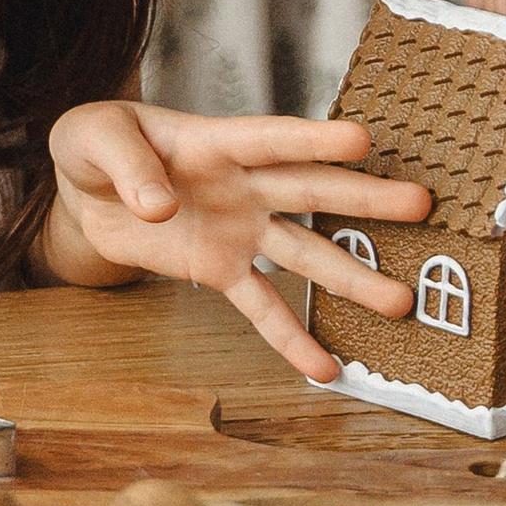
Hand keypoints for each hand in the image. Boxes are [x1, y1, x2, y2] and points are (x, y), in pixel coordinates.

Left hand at [44, 98, 430, 378]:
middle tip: (420, 205)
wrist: (85, 188)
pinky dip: (291, 338)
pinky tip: (325, 368)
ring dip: (350, 276)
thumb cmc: (97, 144)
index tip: (364, 139)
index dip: (315, 138)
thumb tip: (162, 206)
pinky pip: (261, 306)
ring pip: (303, 252)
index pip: (272, 137)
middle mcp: (242, 183)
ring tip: (399, 300)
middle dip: (364, 199)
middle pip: (310, 191)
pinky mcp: (220, 269)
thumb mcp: (95, 137)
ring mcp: (239, 228)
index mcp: (216, 140)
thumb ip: (130, 166)